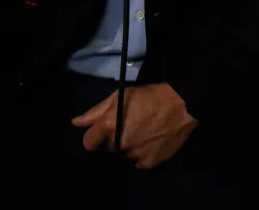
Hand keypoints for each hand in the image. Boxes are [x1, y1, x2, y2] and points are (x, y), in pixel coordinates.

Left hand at [71, 83, 196, 168]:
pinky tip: (151, 141)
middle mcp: (119, 144)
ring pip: (124, 155)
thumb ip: (96, 111)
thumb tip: (76, 123)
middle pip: (108, 148)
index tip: (104, 130)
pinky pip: (138, 162)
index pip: (88, 142)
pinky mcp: (148, 163)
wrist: (181, 105)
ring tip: (143, 132)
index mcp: (109, 126)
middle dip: (114, 139)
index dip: (95, 135)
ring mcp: (134, 155)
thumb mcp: (121, 96)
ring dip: (129, 147)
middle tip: (130, 126)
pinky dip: (142, 154)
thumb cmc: (150, 96)